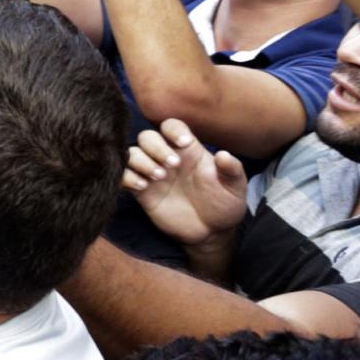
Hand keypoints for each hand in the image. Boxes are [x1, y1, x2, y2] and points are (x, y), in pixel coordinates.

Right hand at [123, 119, 249, 280]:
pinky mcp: (142, 192)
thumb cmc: (224, 205)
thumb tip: (224, 155)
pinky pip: (123, 176)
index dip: (174, 130)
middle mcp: (167, 158)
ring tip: (158, 178)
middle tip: (172, 167)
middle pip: (148, 137)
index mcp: (188, 151)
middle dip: (156, 147)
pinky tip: (143, 187)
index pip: (172, 126)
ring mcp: (152, 174)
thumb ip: (232, 170)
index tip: (184, 144)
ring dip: (141, 161)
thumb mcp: (235, 187)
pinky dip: (127, 177)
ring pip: (132, 153)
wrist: (211, 232)